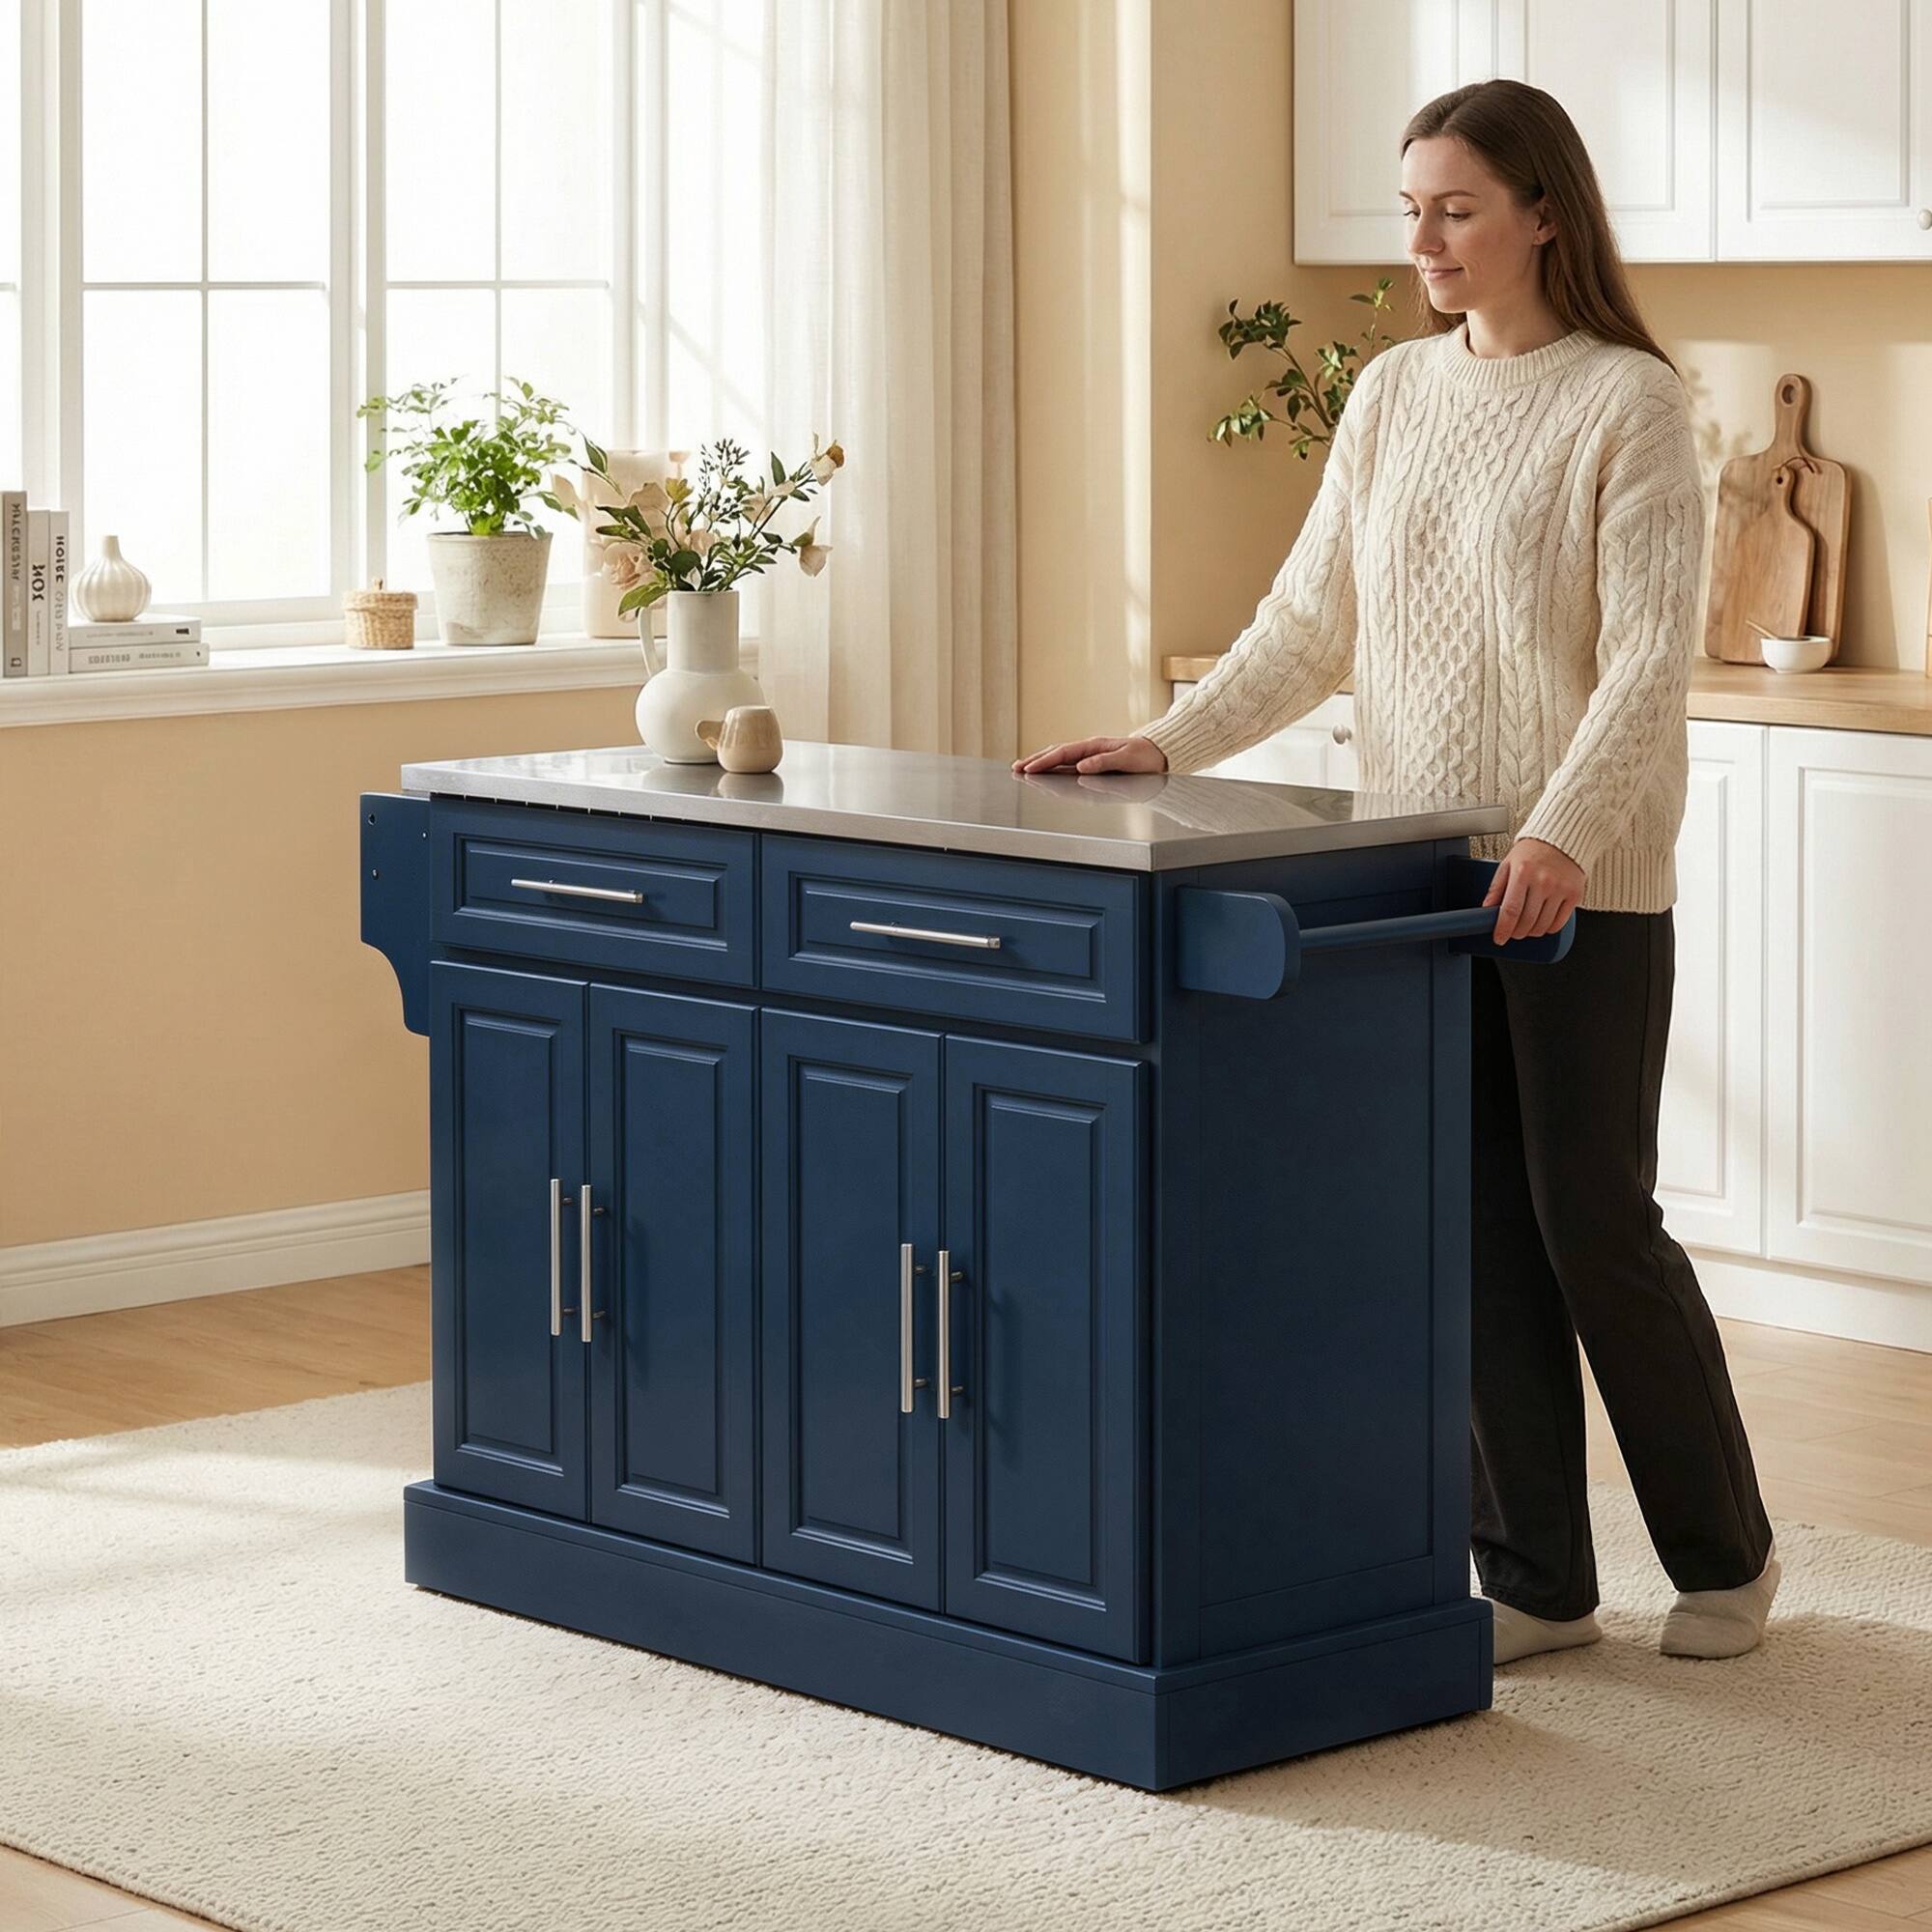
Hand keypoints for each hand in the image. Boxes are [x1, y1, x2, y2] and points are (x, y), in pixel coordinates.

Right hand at [1011, 734, 1167, 775]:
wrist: (1158, 754)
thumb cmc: (1145, 756)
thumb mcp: (1127, 759)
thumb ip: (1103, 762)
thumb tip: (1081, 766)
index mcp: (1094, 746)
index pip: (1063, 753)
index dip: (1044, 761)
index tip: (1029, 768)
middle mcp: (1089, 750)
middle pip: (1056, 753)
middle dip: (1035, 760)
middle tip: (1016, 767)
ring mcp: (1089, 756)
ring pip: (1059, 758)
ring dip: (1041, 763)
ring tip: (1023, 769)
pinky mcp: (1092, 763)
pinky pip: (1068, 764)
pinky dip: (1053, 767)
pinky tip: (1044, 772)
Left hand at [1483, 837, 1584, 944]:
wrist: (1562, 837)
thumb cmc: (1533, 850)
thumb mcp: (1508, 863)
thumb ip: (1496, 887)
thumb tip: (1487, 909)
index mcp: (1523, 873)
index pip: (1510, 910)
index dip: (1503, 929)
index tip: (1499, 938)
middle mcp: (1543, 881)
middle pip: (1526, 921)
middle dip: (1516, 932)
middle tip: (1512, 931)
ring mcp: (1560, 889)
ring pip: (1542, 925)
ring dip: (1531, 932)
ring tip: (1526, 926)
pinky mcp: (1574, 894)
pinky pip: (1559, 923)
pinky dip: (1548, 928)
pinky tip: (1542, 922)